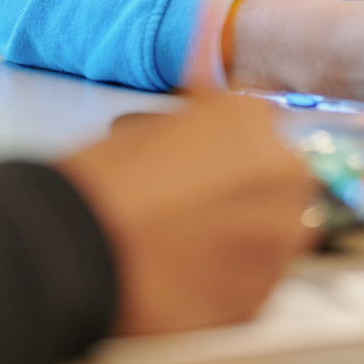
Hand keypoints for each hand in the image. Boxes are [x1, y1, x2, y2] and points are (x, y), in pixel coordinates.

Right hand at [56, 94, 316, 335]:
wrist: (79, 242)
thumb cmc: (103, 178)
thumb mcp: (149, 121)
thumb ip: (194, 108)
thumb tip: (204, 67)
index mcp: (252, 118)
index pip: (270, 130)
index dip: (239, 151)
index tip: (217, 166)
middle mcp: (280, 173)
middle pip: (283, 185)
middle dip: (250, 195)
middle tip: (197, 208)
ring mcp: (276, 239)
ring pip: (274, 240)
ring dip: (242, 240)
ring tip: (186, 245)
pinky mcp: (260, 295)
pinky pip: (253, 285)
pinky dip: (227, 282)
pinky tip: (184, 275)